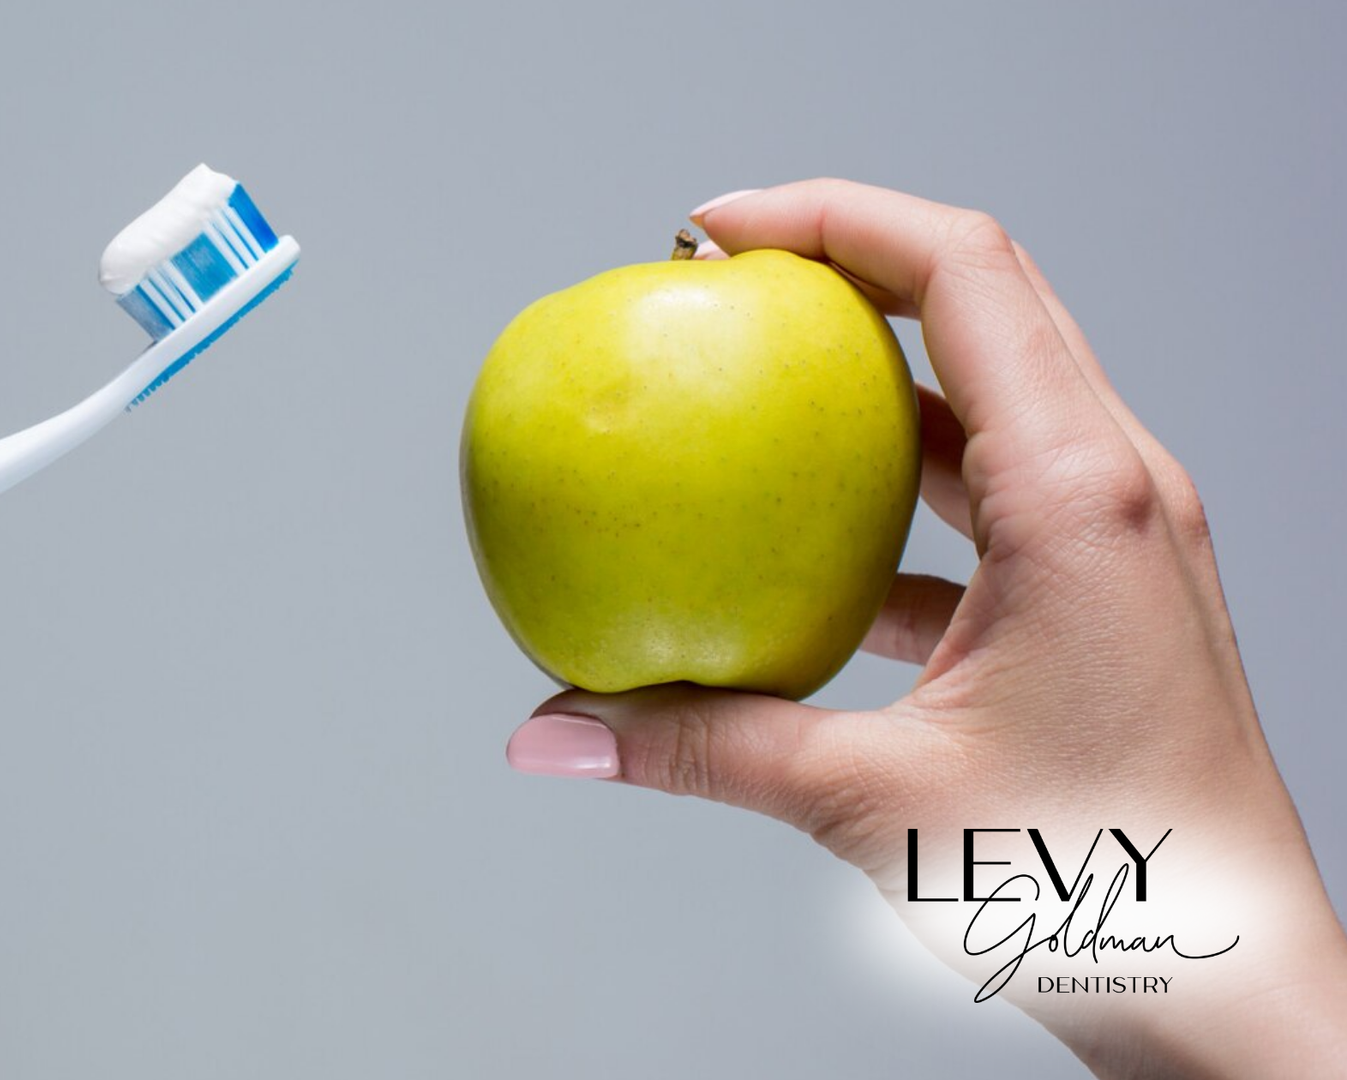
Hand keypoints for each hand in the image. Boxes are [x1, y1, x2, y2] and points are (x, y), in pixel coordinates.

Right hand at [503, 181, 1346, 1077]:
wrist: (1228, 978)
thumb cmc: (1101, 887)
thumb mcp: (875, 800)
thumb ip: (700, 749)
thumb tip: (552, 728)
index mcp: (1082, 496)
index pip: (963, 272)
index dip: (833, 215)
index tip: (714, 232)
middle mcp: (1118, 485)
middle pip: (983, 293)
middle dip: (845, 258)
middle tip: (719, 271)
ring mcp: (1118, 532)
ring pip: (990, 384)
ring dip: (872, 368)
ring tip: (752, 377)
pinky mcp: (1099, 585)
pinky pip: (988, 487)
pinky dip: (893, 484)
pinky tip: (806, 548)